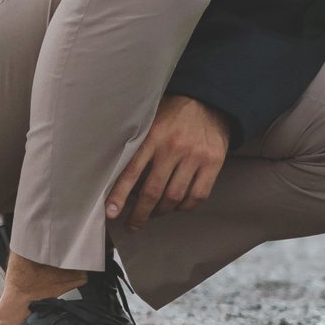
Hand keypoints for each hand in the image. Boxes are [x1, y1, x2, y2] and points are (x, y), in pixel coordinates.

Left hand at [106, 95, 229, 229]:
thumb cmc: (173, 112)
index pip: (132, 171)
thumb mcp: (151, 119)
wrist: (210, 100)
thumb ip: (138, 142)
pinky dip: (185, 207)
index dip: (119, 194)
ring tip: (153, 213)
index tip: (110, 213)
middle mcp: (174, 147)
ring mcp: (195, 156)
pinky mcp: (214, 163)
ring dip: (161, 212)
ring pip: (174, 197)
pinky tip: (177, 206)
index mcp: (154, 135)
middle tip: (132, 225)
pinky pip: (197, 196)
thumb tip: (115, 172)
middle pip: (153, 192)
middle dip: (140, 214)